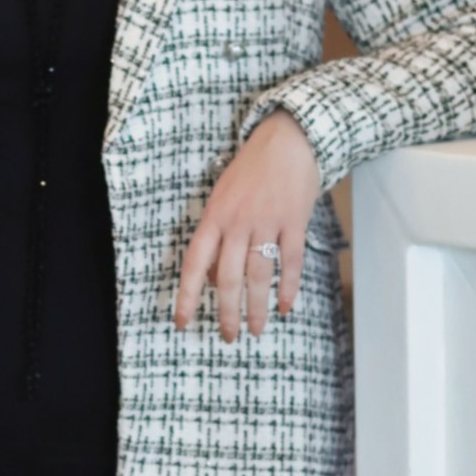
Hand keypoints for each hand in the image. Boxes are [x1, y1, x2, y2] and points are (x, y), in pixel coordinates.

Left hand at [174, 109, 320, 341]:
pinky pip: (291, 262)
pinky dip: (288, 288)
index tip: (181, 322)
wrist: (287, 139)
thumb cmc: (251, 169)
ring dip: (257, 308)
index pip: (194, 263)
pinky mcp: (294, 222)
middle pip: (227, 278)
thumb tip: (212, 277)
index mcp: (214, 216)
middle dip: (226, 312)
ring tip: (257, 330)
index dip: (186, 295)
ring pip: (258, 276)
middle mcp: (237, 222)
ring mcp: (267, 222)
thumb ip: (216, 235)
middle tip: (228, 336)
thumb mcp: (223, 196)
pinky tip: (285, 307)